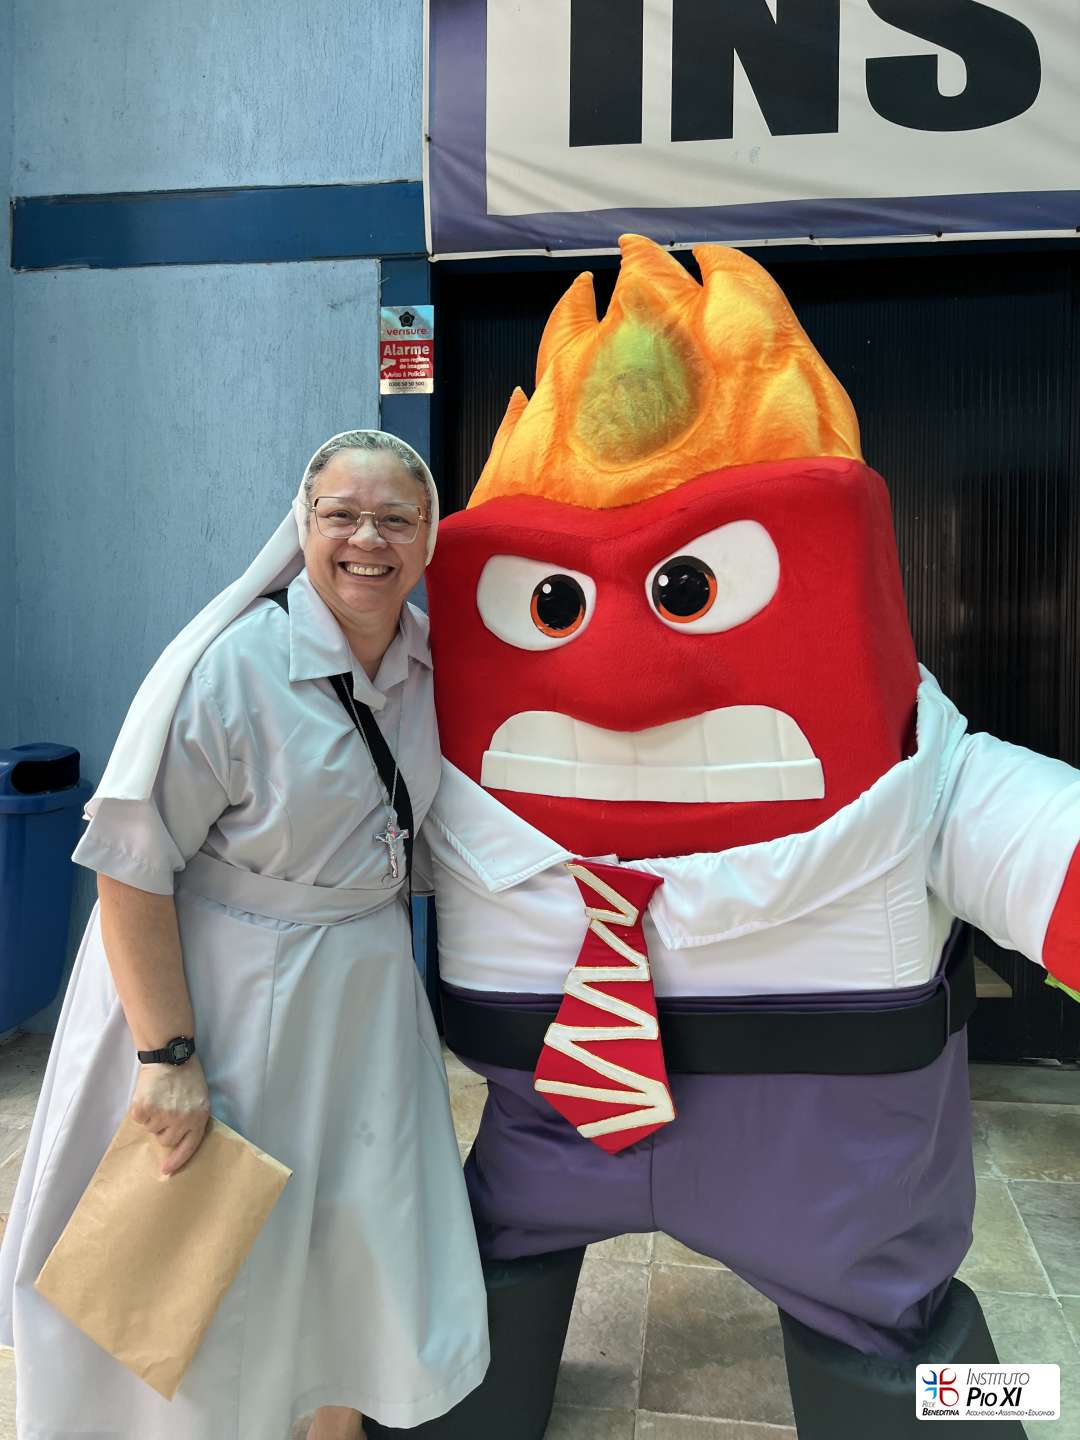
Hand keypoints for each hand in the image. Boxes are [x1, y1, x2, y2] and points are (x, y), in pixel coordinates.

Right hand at [130, 1054, 210, 1175]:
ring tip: (160, 1097)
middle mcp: (181, 1119)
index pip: (189, 1147)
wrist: (170, 1054)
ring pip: (151, 1130)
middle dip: (164, 1129)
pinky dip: (141, 1110)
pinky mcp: (144, 1108)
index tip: (166, 1170)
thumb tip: (177, 1143)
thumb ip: (193, 1119)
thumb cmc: (187, 1076)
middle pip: (166, 1140)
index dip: (177, 1161)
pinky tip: (150, 1095)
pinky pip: (139, 1120)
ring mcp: (162, 1114)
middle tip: (167, 1108)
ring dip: (153, 1117)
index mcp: (199, 1117)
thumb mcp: (199, 1098)